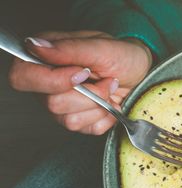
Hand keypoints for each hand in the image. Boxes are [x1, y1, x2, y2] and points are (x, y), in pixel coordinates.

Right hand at [8, 31, 152, 134]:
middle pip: (52, 104)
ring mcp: (62, 106)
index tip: (83, 73)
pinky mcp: (80, 122)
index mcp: (44, 59)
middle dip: (89, 94)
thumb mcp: (100, 47)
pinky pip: (87, 130)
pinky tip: (112, 104)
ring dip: (99, 105)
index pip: (23, 78)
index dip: (53, 80)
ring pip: (69, 120)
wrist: (141, 73)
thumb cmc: (121, 56)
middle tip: (107, 80)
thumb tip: (37, 46)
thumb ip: (69, 49)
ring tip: (110, 89)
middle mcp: (47, 85)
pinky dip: (106, 117)